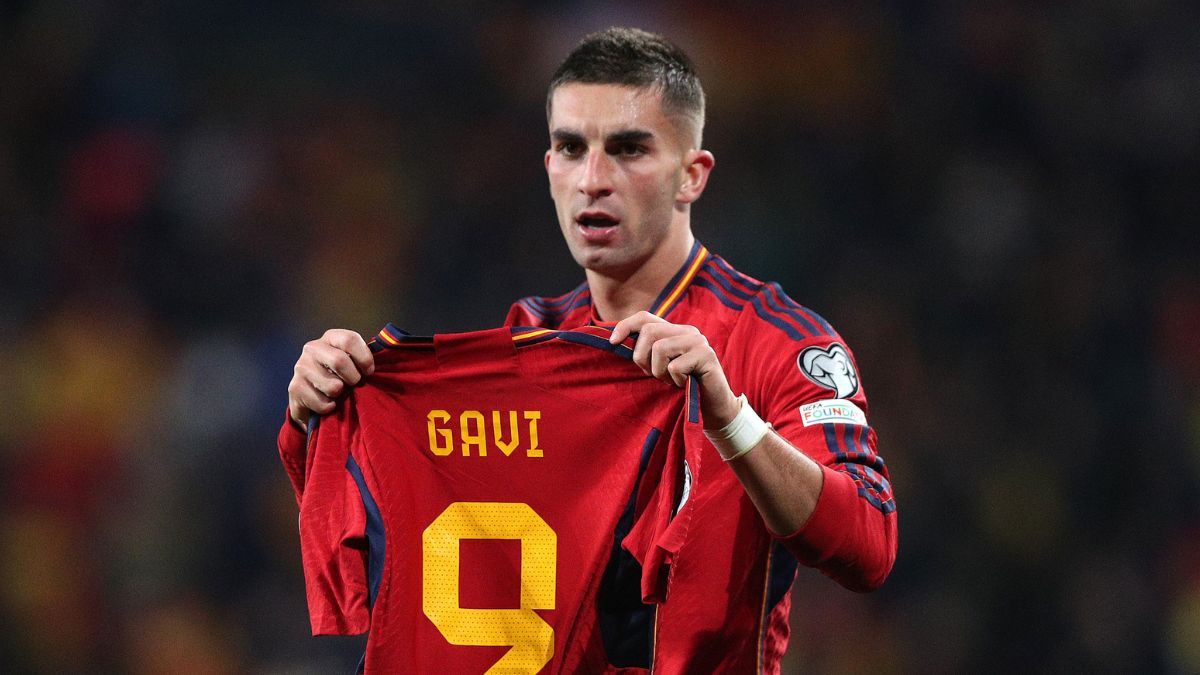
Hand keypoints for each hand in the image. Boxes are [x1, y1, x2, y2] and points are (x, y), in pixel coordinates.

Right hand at [287, 329, 374, 427]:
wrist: (311, 400)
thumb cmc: (340, 377)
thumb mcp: (353, 364)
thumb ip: (365, 359)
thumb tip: (389, 355)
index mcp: (330, 337)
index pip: (349, 339)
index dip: (364, 358)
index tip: (369, 372)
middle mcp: (312, 348)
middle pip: (339, 361)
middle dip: (353, 378)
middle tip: (354, 385)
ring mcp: (301, 367)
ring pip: (332, 385)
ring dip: (341, 395)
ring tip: (339, 394)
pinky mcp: (294, 388)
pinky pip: (322, 403)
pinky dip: (331, 408)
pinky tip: (329, 404)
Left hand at [609, 311, 740, 428]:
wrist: (712, 406)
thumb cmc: (682, 387)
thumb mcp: (659, 367)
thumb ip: (646, 352)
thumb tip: (615, 342)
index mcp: (674, 330)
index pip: (644, 317)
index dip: (625, 326)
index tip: (612, 343)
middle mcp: (687, 330)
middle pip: (649, 332)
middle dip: (642, 358)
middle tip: (654, 375)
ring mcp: (698, 341)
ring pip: (660, 348)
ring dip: (659, 372)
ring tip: (671, 381)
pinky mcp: (707, 355)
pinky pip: (675, 366)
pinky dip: (675, 380)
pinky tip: (685, 384)